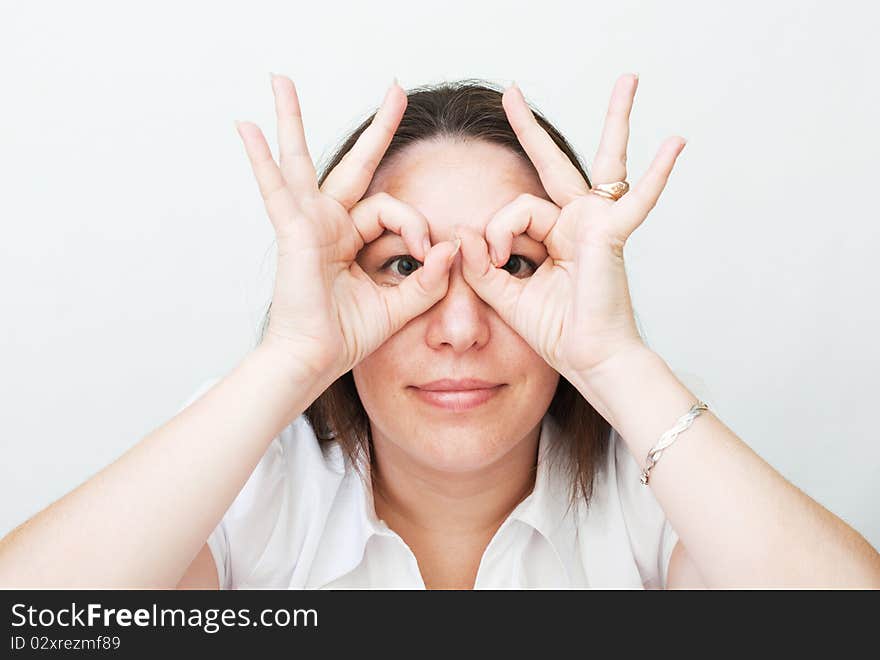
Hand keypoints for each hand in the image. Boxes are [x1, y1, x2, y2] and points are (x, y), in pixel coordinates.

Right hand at [235, 74, 460, 379]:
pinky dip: (262, 160)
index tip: (428, 249)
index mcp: (351, 237)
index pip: (390, 209)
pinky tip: (248, 128)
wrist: (315, 359)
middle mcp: (328, 223)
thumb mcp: (400, 304)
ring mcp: (306, 223)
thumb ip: (427, 279)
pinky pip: (276, 190)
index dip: (413, 224)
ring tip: (281, 80)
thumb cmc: (347, 335)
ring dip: (292, 120)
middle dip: (377, 128)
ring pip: (301, 161)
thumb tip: (451, 248)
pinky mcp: (293, 233)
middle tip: (395, 88)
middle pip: (352, 164)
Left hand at [454, 74, 685, 383]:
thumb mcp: (507, 296)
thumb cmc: (559, 332)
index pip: (517, 209)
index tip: (495, 258)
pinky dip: (658, 175)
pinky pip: (635, 200)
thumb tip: (464, 234)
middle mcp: (576, 222)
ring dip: (617, 119)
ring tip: (628, 80)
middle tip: (511, 92)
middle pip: (553, 164)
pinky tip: (676, 144)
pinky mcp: (611, 234)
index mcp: (553, 236)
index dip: (497, 231)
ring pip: (601, 163)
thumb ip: (484, 266)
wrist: (590, 360)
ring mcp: (597, 224)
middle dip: (529, 129)